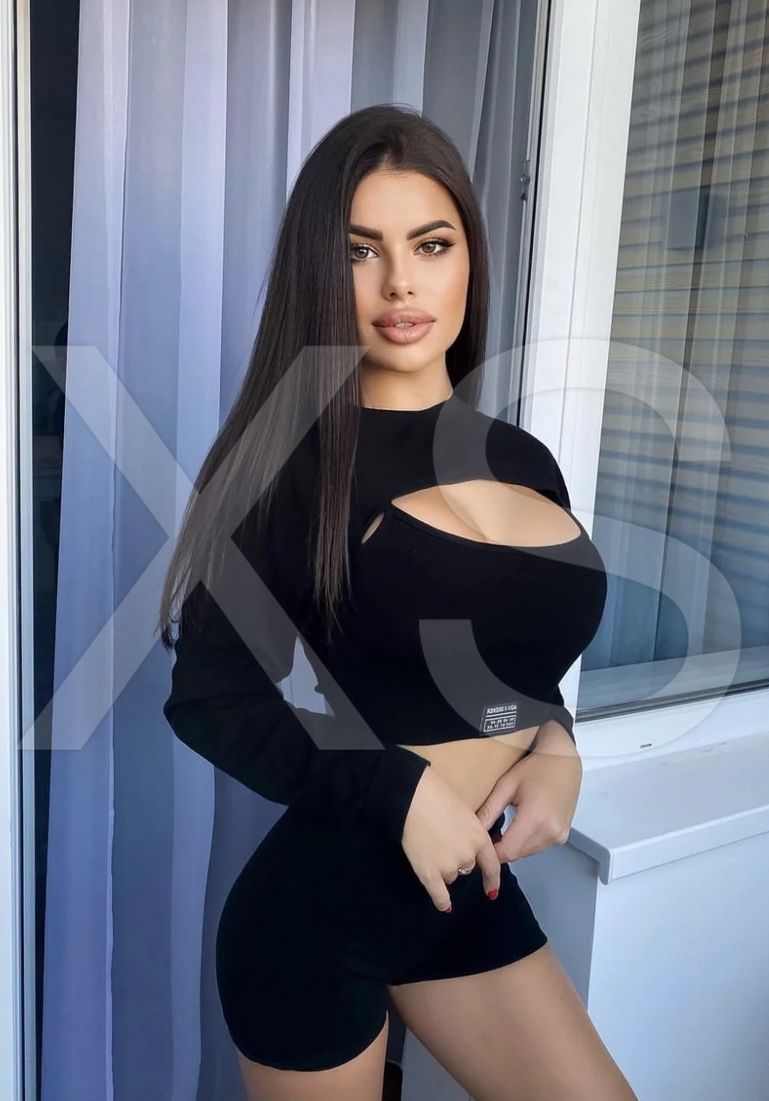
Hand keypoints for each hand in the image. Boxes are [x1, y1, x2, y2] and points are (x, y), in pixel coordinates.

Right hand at [401, 767, 500, 912]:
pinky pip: (439, 894)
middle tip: (442, 843)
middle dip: (458, 860)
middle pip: (467, 868)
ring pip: (450, 875)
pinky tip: (445, 907)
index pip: (491, 864)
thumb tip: (465, 842)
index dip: (492, 879)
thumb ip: (469, 831)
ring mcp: (449, 866)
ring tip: (428, 847)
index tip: (492, 890)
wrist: (413, 798)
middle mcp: (468, 856)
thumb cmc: (438, 795)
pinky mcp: (429, 873)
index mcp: (480, 838)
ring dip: (443, 867)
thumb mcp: (464, 811)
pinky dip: (442, 902)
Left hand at [475, 741, 582, 862]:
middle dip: (500, 849)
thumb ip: (489, 811)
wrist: (564, 760)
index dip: (490, 853)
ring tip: (502, 830)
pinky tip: (519, 827)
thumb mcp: (507, 785)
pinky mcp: (563, 836)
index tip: (479, 846)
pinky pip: (538, 847)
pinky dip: (525, 842)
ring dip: (513, 846)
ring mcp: (559, 835)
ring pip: (527, 853)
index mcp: (535, 819)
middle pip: (516, 854)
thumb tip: (474, 831)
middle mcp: (550, 832)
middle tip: (487, 836)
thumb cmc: (536, 767)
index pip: (507, 851)